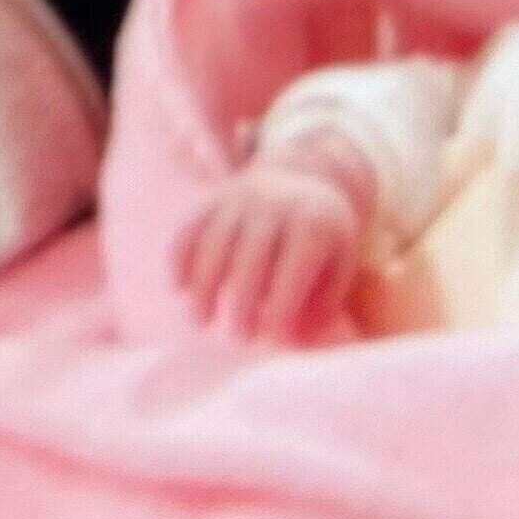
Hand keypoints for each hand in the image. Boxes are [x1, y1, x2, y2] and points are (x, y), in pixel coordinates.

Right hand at [177, 164, 365, 340]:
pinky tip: (179, 289)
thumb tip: (288, 341)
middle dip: (241, 303)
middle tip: (239, 338)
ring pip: (213, 243)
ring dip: (203, 286)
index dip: (280, 309)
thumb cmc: (323, 239)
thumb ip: (321, 305)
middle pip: (250, 259)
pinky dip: (179, 258)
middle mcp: (274, 204)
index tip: (271, 338)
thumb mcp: (340, 264)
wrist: (302, 176)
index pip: (292, 272)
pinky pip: (190, 227)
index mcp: (313, 224)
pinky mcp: (214, 197)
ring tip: (200, 322)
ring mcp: (240, 197)